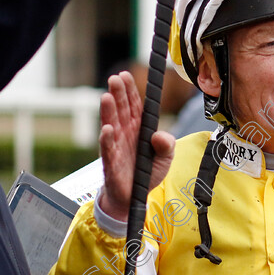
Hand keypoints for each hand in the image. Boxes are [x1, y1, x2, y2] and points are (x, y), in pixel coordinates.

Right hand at [97, 71, 174, 220]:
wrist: (134, 199)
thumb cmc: (147, 173)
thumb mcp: (165, 158)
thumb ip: (167, 145)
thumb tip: (160, 135)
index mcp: (138, 129)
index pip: (134, 105)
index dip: (130, 91)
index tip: (125, 75)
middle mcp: (125, 134)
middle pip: (121, 110)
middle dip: (118, 94)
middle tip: (115, 78)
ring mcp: (116, 147)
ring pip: (112, 125)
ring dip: (109, 111)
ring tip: (107, 97)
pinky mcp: (112, 164)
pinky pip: (109, 150)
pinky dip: (107, 140)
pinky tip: (107, 129)